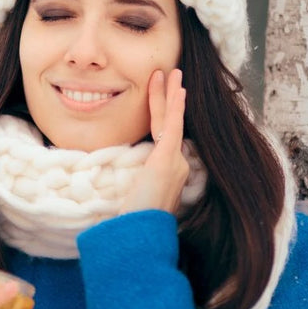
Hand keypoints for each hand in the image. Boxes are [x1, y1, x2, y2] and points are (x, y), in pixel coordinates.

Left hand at [120, 68, 189, 214]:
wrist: (140, 234)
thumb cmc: (134, 221)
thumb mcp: (136, 198)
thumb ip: (137, 183)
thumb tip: (129, 179)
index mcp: (169, 172)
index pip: (166, 135)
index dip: (165, 114)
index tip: (165, 97)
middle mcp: (177, 165)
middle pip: (171, 124)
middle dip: (171, 98)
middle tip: (171, 75)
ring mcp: (174, 162)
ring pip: (171, 121)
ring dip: (170, 95)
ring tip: (170, 73)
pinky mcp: (166, 160)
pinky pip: (172, 128)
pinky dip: (175, 108)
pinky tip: (178, 91)